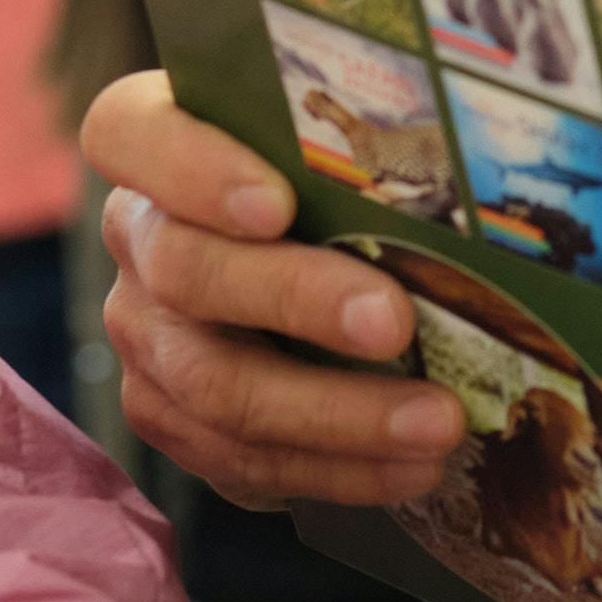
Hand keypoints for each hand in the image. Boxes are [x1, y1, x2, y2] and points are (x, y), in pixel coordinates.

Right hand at [81, 68, 461, 508]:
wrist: (309, 272)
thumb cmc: (336, 181)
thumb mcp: (337, 148)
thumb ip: (364, 145)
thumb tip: (472, 169)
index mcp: (152, 142)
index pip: (129, 136)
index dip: (193, 170)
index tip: (279, 204)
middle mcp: (136, 237)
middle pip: (186, 271)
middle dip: (296, 299)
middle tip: (394, 322)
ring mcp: (145, 334)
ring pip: (216, 383)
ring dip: (336, 412)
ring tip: (436, 423)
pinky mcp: (171, 415)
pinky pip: (241, 456)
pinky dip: (335, 466)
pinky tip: (410, 466)